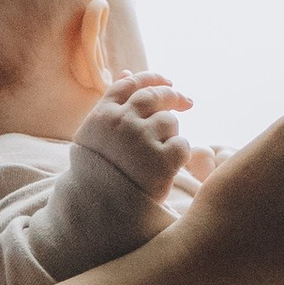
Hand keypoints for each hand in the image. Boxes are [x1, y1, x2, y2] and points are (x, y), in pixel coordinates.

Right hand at [75, 73, 194, 201]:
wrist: (103, 212)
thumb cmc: (101, 171)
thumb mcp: (98, 134)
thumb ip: (113, 103)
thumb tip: (128, 72)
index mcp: (103, 116)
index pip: (131, 84)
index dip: (152, 78)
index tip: (167, 81)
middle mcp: (121, 123)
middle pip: (155, 96)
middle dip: (173, 95)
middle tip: (186, 102)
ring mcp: (141, 140)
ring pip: (170, 121)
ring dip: (171, 133)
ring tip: (159, 154)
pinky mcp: (161, 161)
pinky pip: (182, 145)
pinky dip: (179, 154)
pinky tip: (168, 167)